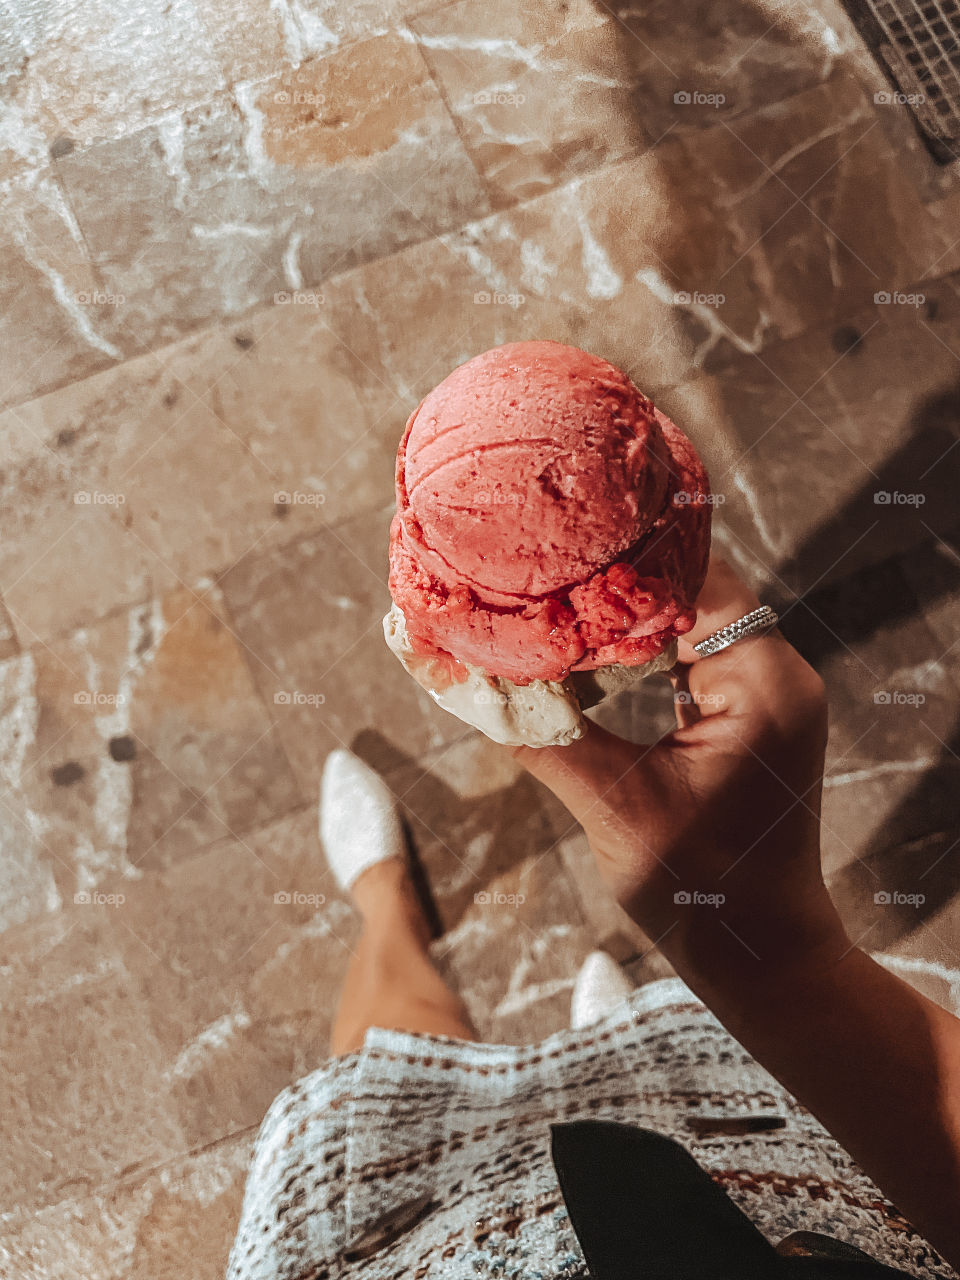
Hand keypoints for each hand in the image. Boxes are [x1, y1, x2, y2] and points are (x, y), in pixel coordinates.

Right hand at [514, 558, 849, 993]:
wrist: (763, 956)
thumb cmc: (702, 894)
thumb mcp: (613, 807)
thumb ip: (541, 735)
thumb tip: (460, 679)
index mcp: (763, 682)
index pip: (690, 579)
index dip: (615, 560)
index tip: (547, 551)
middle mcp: (777, 672)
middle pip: (690, 589)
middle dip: (611, 582)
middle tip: (537, 571)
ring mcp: (768, 691)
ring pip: (689, 618)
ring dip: (623, 615)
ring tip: (552, 602)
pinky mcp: (751, 710)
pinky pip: (692, 654)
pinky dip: (640, 649)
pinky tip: (587, 652)